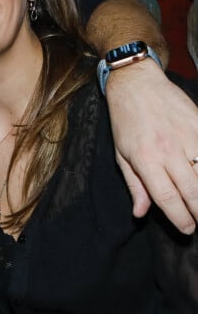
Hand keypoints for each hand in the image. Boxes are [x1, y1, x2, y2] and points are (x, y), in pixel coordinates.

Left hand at [106, 60, 197, 233]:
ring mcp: (188, 136)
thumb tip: (140, 213)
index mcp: (146, 159)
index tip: (187, 229)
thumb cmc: (126, 121)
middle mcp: (169, 150)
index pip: (166, 196)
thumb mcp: (122, 155)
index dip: (179, 217)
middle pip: (191, 190)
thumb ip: (135, 186)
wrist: (137, 84)